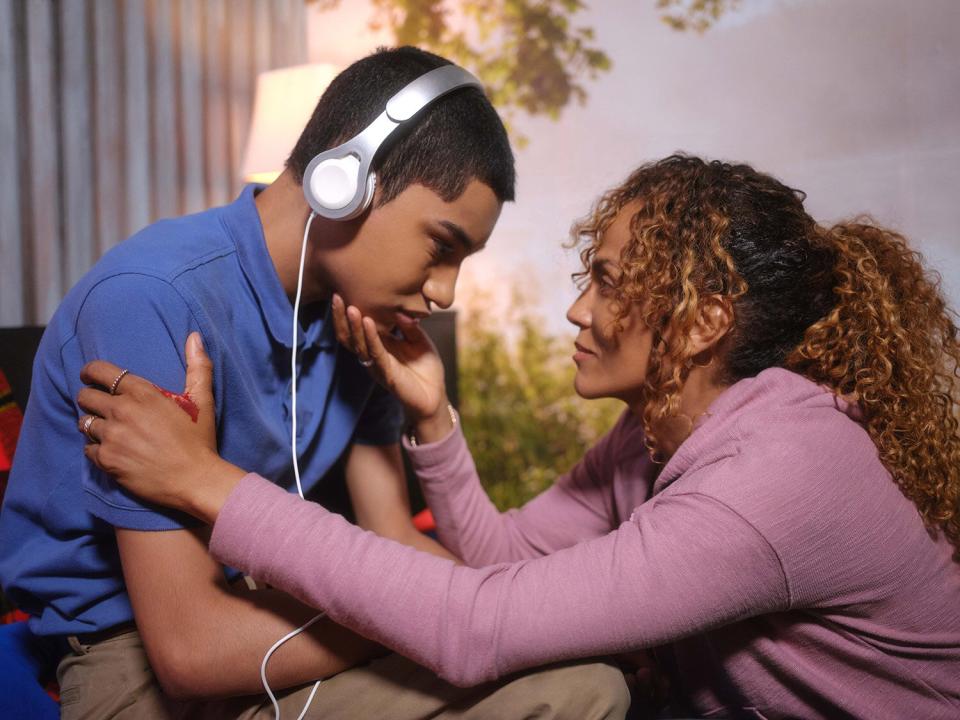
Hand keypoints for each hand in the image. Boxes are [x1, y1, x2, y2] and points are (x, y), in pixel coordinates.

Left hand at [76, 333, 245, 523]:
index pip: (100, 371)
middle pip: (85, 396)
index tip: (91, 377)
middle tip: (100, 406)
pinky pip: (87, 448)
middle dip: (90, 399)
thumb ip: (197, 366)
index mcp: (142, 392)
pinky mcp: (107, 460)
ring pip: (84, 422)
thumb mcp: (202, 400)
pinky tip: (111, 451)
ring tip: (107, 431)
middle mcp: (122, 411)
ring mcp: (112, 436)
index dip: (90, 372)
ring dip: (92, 425)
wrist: (196, 480)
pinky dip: (96, 449)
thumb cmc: (199, 440)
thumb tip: (194, 336)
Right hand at [331, 294, 447, 422]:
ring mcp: (377, 365)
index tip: (342, 291)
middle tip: (336, 296)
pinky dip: (370, 337)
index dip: (348, 312)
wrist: (435, 396)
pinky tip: (367, 322)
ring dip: (353, 326)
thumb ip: (408, 324)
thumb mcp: (418, 339)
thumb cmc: (425, 367)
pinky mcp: (386, 374)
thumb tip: (399, 308)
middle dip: (341, 317)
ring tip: (350, 308)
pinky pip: (375, 353)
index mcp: (378, 344)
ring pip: (358, 345)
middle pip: (349, 336)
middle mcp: (372, 354)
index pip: (357, 327)